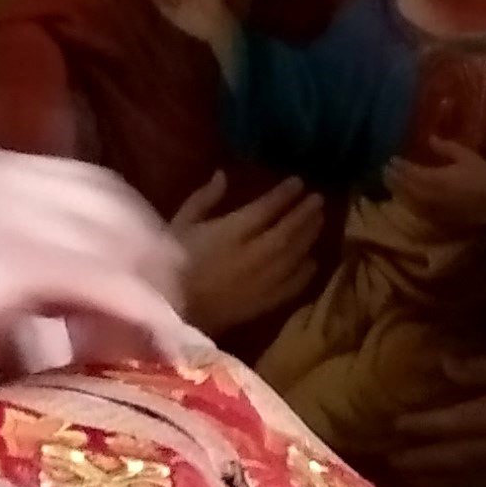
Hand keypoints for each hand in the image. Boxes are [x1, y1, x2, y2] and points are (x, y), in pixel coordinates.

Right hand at [0, 151, 199, 370]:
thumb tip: (7, 301)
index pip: (79, 183)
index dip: (118, 221)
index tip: (139, 255)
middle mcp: (13, 178)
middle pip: (111, 205)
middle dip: (147, 250)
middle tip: (168, 295)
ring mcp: (25, 214)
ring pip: (119, 246)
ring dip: (152, 290)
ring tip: (171, 333)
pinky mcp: (31, 260)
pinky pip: (113, 288)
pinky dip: (150, 317)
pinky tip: (170, 347)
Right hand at [170, 172, 322, 338]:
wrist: (166, 311)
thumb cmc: (166, 264)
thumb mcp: (178, 224)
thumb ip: (203, 199)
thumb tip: (223, 175)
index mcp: (228, 233)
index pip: (265, 210)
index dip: (284, 195)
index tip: (298, 182)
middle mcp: (250, 255)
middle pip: (286, 232)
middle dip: (304, 214)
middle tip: (318, 199)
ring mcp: (258, 282)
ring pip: (292, 257)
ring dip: (308, 237)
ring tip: (319, 221)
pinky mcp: (259, 304)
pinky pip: (289, 287)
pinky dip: (304, 274)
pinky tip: (312, 262)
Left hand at [388, 145, 485, 227]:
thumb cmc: (484, 179)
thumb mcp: (469, 157)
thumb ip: (447, 148)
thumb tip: (430, 138)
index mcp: (436, 178)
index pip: (410, 171)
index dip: (399, 165)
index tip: (392, 158)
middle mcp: (429, 195)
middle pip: (404, 186)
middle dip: (393, 177)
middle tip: (385, 169)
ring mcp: (431, 209)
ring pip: (407, 200)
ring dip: (396, 190)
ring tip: (389, 181)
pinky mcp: (436, 219)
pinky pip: (415, 211)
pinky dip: (406, 203)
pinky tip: (403, 198)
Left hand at [388, 359, 485, 486]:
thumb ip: (481, 369)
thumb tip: (443, 362)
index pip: (443, 423)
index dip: (417, 424)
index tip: (395, 423)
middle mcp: (484, 453)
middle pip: (438, 458)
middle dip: (411, 459)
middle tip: (387, 457)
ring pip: (446, 485)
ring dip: (419, 484)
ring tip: (396, 481)